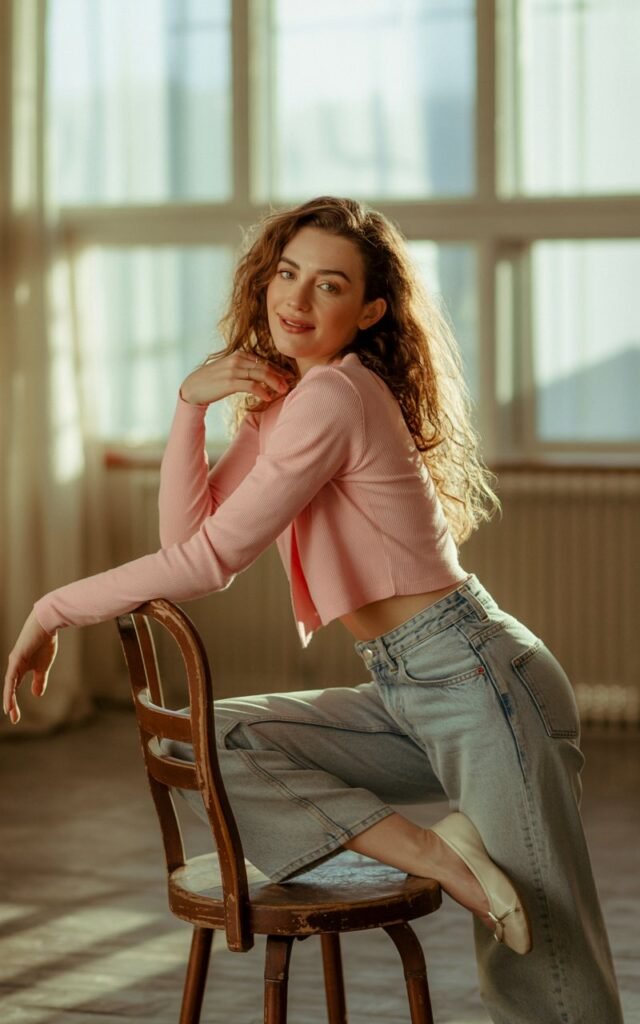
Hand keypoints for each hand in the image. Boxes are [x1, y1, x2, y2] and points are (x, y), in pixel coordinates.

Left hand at [3, 610, 57, 724]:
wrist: (47, 625)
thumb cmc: (45, 643)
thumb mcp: (43, 666)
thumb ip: (39, 680)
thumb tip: (36, 695)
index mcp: (20, 668)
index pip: (14, 688)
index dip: (14, 702)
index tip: (15, 716)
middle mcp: (14, 666)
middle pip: (9, 688)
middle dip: (11, 704)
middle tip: (14, 718)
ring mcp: (14, 662)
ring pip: (8, 684)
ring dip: (9, 698)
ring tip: (9, 711)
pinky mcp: (16, 658)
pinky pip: (11, 677)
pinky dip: (10, 688)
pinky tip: (10, 696)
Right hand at [180, 351, 294, 405]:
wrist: (193, 387)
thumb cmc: (214, 381)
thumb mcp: (231, 370)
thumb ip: (246, 370)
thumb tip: (262, 376)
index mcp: (240, 355)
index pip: (264, 361)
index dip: (278, 369)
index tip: (289, 376)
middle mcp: (238, 359)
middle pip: (266, 367)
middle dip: (280, 376)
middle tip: (290, 385)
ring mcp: (234, 370)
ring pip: (261, 374)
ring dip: (275, 383)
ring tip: (283, 391)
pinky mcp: (230, 382)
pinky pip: (251, 385)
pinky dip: (262, 391)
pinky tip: (268, 397)